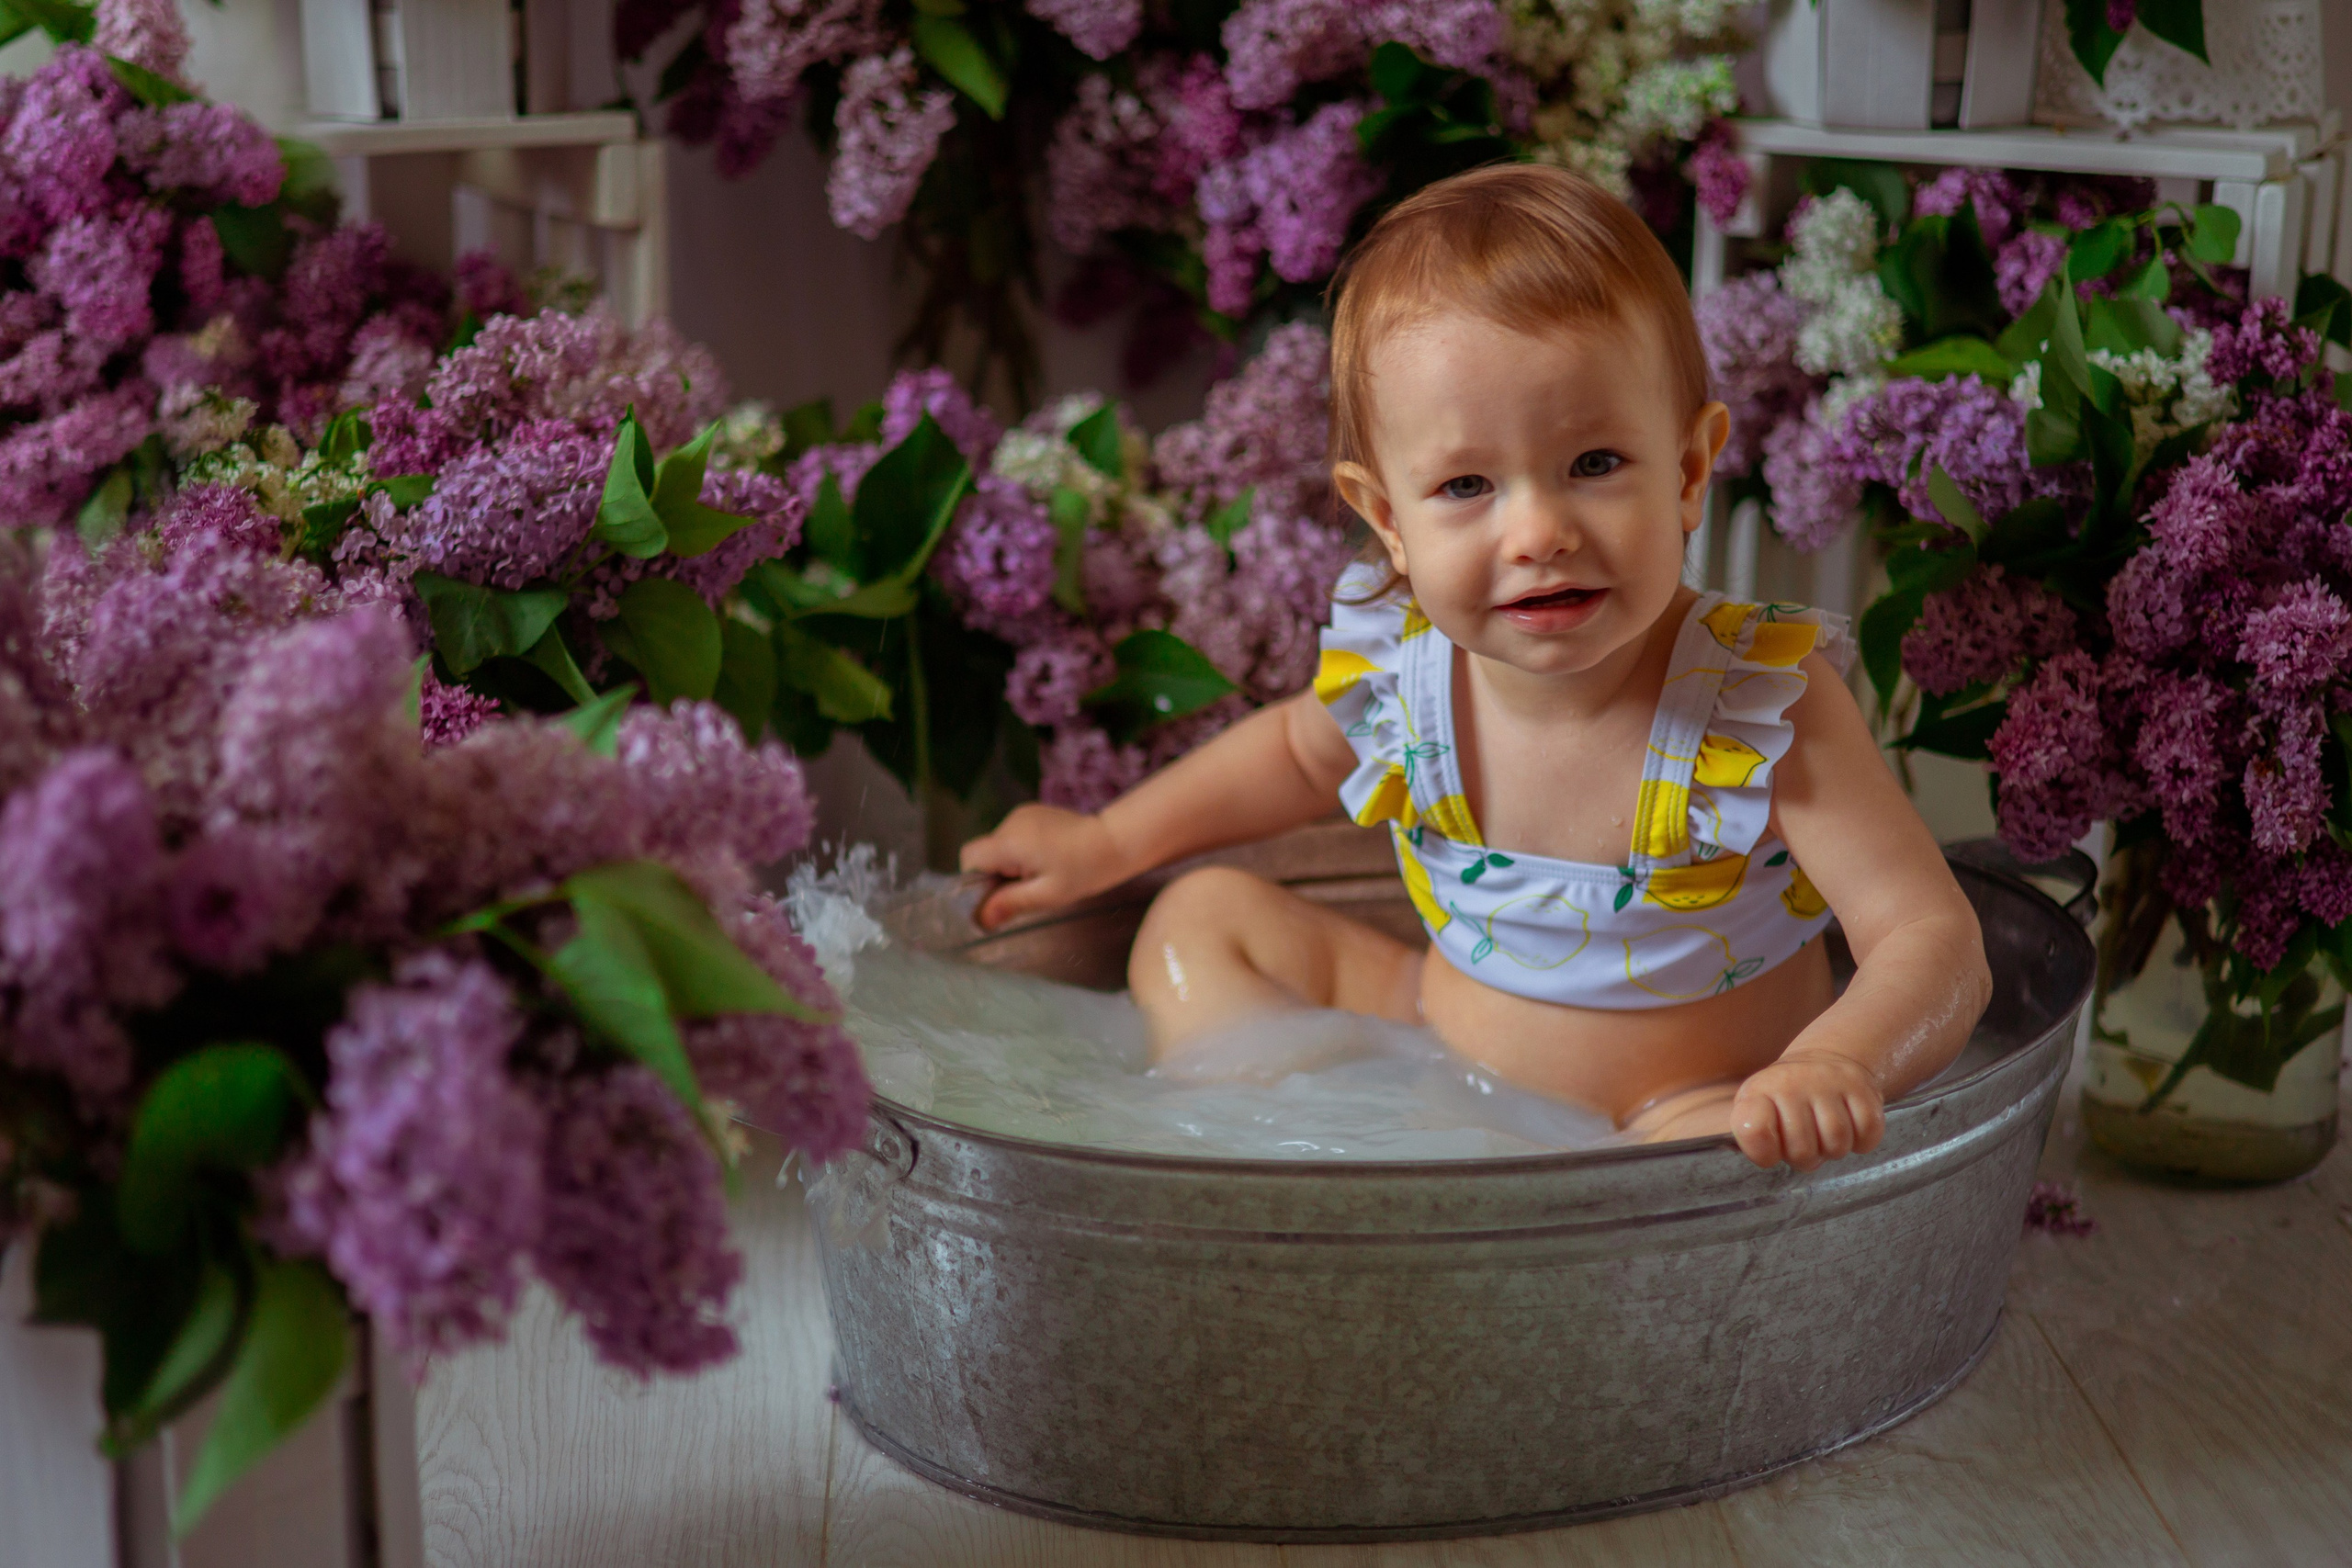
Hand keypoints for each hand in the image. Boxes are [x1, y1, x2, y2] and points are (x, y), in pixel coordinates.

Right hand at [960, 804, 1133, 929]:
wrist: (1114, 841)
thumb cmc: (1084, 871)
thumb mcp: (1047, 895)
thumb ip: (1011, 904)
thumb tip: (981, 919)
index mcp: (1011, 841)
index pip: (970, 856)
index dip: (976, 878)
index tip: (1000, 892)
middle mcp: (1011, 822)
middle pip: (985, 852)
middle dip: (998, 873)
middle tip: (1029, 886)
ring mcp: (1022, 814)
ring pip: (999, 845)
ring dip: (1012, 862)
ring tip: (1043, 871)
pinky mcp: (1032, 812)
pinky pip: (1013, 836)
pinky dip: (1022, 850)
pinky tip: (1047, 857)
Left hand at [1729, 1052, 1885, 1171]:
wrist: (1824, 1060)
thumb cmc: (1786, 1099)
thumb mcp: (1756, 1110)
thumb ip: (1754, 1136)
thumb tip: (1761, 1155)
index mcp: (1759, 1092)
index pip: (1755, 1132)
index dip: (1764, 1152)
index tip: (1772, 1147)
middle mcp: (1792, 1083)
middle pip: (1802, 1150)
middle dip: (1806, 1157)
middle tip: (1805, 1142)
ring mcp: (1828, 1083)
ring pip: (1837, 1143)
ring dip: (1834, 1149)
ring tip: (1825, 1134)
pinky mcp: (1861, 1087)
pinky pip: (1868, 1132)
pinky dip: (1862, 1141)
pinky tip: (1850, 1128)